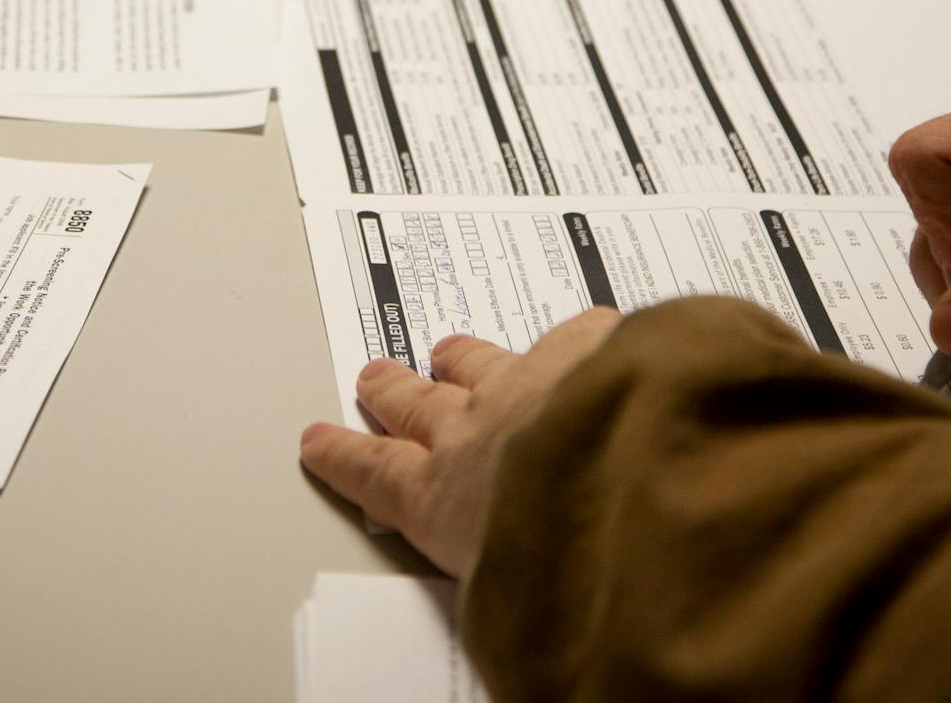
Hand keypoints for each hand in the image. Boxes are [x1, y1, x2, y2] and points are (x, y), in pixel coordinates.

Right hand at [299, 310, 622, 576]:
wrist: (631, 482)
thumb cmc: (567, 560)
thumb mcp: (507, 602)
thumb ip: (497, 583)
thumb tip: (513, 615)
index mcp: (442, 501)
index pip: (377, 476)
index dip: (344, 457)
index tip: (319, 443)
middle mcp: (472, 433)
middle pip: (417, 406)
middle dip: (392, 392)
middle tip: (375, 380)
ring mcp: (525, 385)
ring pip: (479, 364)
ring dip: (462, 360)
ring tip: (450, 353)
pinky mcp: (583, 353)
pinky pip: (572, 338)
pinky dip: (574, 339)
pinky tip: (583, 334)